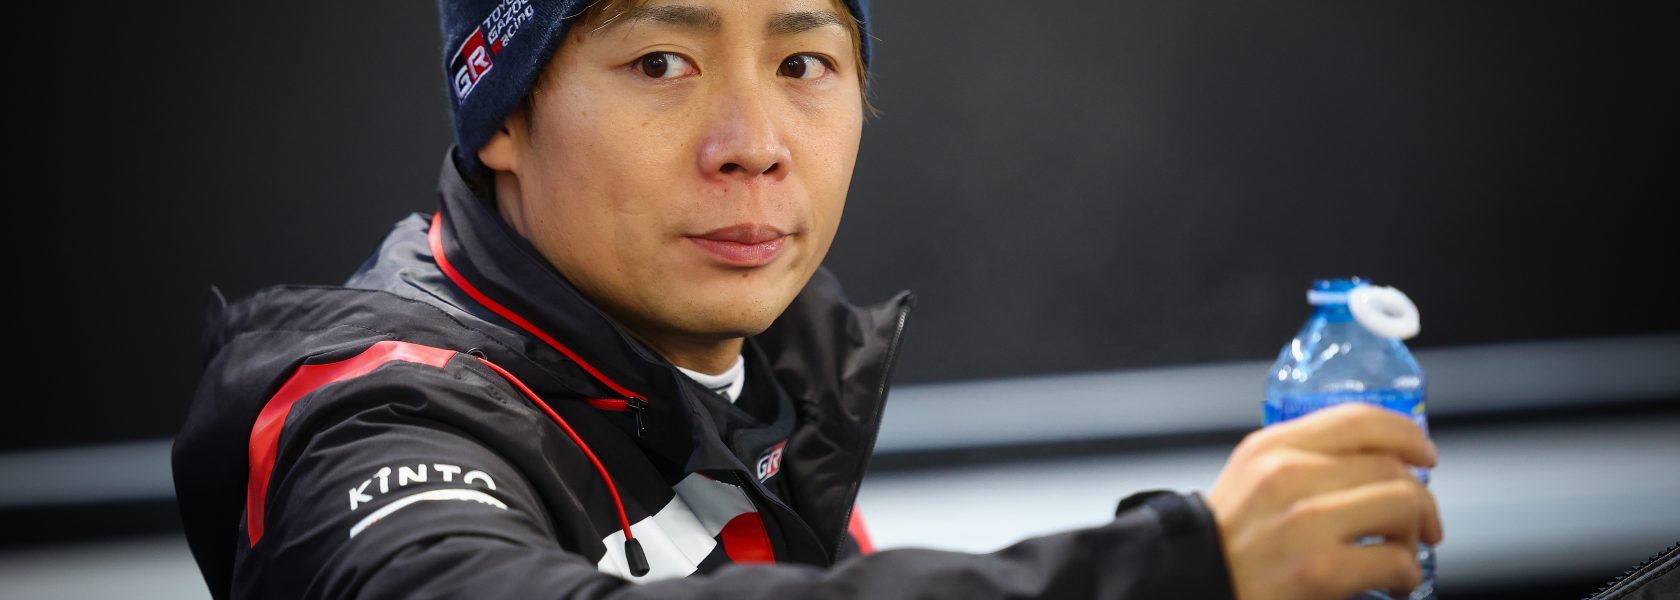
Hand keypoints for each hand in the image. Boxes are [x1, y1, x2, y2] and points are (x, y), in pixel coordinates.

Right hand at [1206, 403, 1443, 599]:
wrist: (1193, 584)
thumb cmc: (1225, 544)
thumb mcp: (1250, 480)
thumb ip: (1300, 461)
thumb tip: (1373, 461)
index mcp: (1270, 448)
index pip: (1358, 420)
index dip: (1406, 434)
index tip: (1424, 454)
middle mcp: (1287, 475)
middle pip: (1391, 467)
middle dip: (1420, 499)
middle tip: (1421, 524)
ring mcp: (1305, 522)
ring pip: (1403, 505)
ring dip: (1416, 534)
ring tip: (1403, 553)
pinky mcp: (1319, 570)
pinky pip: (1396, 560)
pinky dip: (1407, 575)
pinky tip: (1394, 584)